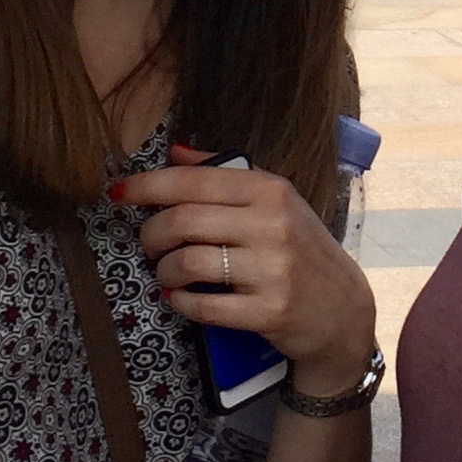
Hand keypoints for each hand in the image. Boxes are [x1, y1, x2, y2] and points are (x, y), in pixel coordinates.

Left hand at [114, 154, 376, 397]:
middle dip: (150, 234)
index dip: (147, 186)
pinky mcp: (268, 311)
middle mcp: (272, 224)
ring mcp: (272, 270)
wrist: (342, 308)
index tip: (118, 193)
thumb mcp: (275, 201)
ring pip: (188, 263)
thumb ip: (225, 174)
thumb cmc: (300, 248)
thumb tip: (175, 150)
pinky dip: (180, 302)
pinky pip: (203, 306)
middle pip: (182, 221)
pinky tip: (179, 297)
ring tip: (166, 272)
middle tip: (147, 243)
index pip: (193, 181)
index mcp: (270, 190)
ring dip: (164, 270)